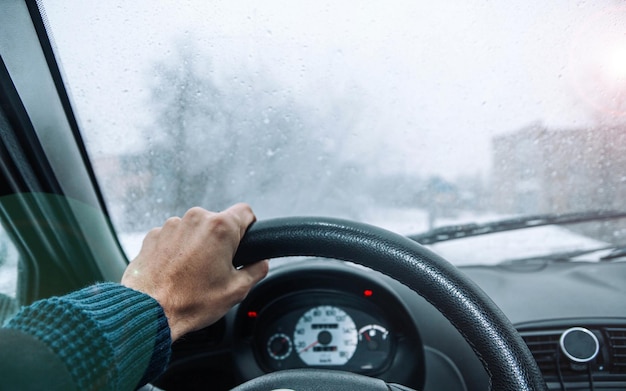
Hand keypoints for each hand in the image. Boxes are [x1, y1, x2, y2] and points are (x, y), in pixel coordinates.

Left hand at [121, 203, 268, 340]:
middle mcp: (195, 219)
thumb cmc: (191, 302)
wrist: (147, 312)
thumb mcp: (236, 290)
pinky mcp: (153, 235)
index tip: (245, 241)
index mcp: (220, 228)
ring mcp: (171, 225)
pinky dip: (176, 251)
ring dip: (197, 245)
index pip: (246, 212)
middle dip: (220, 241)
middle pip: (218, 222)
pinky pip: (173, 237)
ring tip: (192, 273)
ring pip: (194, 230)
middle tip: (217, 268)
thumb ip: (256, 270)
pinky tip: (175, 272)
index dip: (249, 227)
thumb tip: (261, 262)